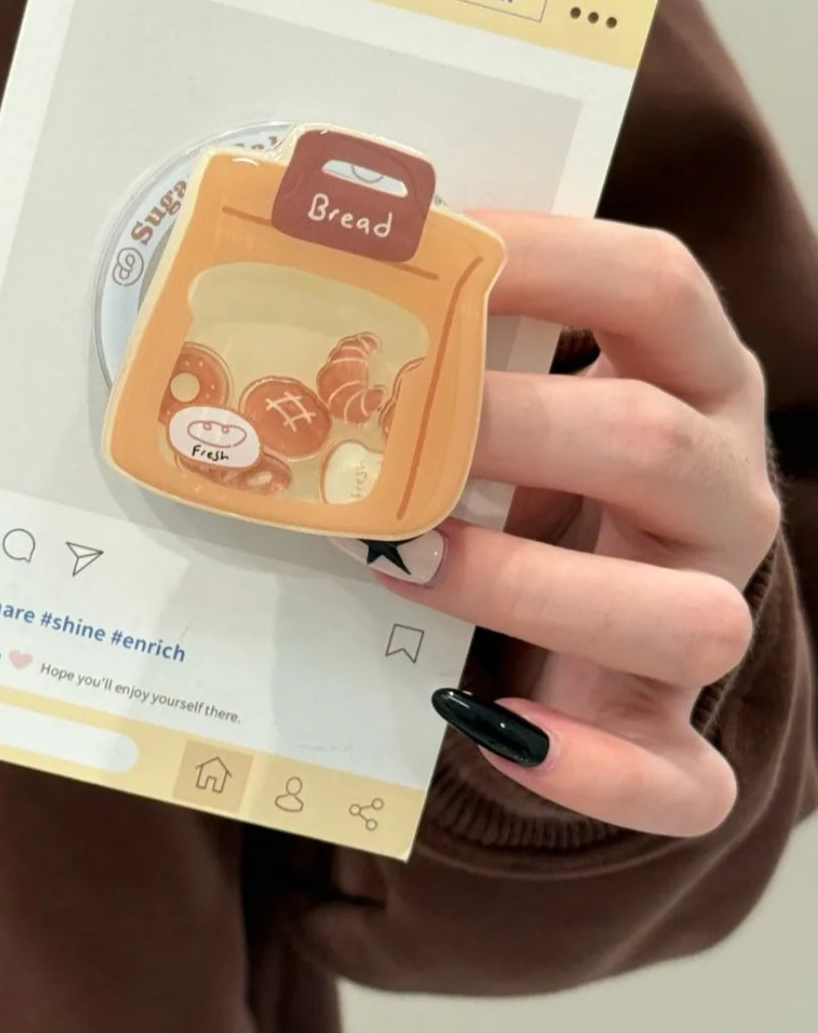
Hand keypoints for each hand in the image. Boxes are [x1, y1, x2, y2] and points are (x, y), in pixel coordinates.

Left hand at [370, 213, 778, 836]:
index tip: (429, 254)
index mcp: (693, 377)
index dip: (548, 256)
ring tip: (406, 564)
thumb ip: (458, 341)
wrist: (576, 613)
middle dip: (508, 431)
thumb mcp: (516, 392)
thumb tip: (308, 262)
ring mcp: (711, 609)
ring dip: (528, 590)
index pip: (657, 283)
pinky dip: (588, 770)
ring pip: (683, 618)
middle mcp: (724, 488)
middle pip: (652, 442)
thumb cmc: (532, 474)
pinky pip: (677, 778)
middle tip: (388, 432)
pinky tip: (494, 732)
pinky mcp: (673, 729)